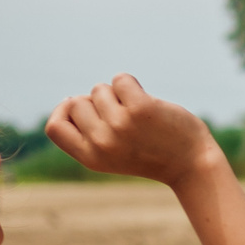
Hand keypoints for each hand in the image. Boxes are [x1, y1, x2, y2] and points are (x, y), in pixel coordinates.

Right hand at [45, 76, 218, 185]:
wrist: (191, 164)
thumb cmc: (151, 154)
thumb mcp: (112, 154)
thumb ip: (89, 133)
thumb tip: (70, 99)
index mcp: (91, 158)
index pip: (54, 127)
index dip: (63, 112)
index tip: (83, 110)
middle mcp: (101, 144)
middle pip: (76, 103)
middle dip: (96, 102)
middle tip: (121, 115)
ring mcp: (120, 126)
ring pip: (99, 89)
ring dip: (117, 94)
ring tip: (137, 114)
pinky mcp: (139, 109)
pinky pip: (120, 79)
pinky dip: (131, 84)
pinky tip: (147, 102)